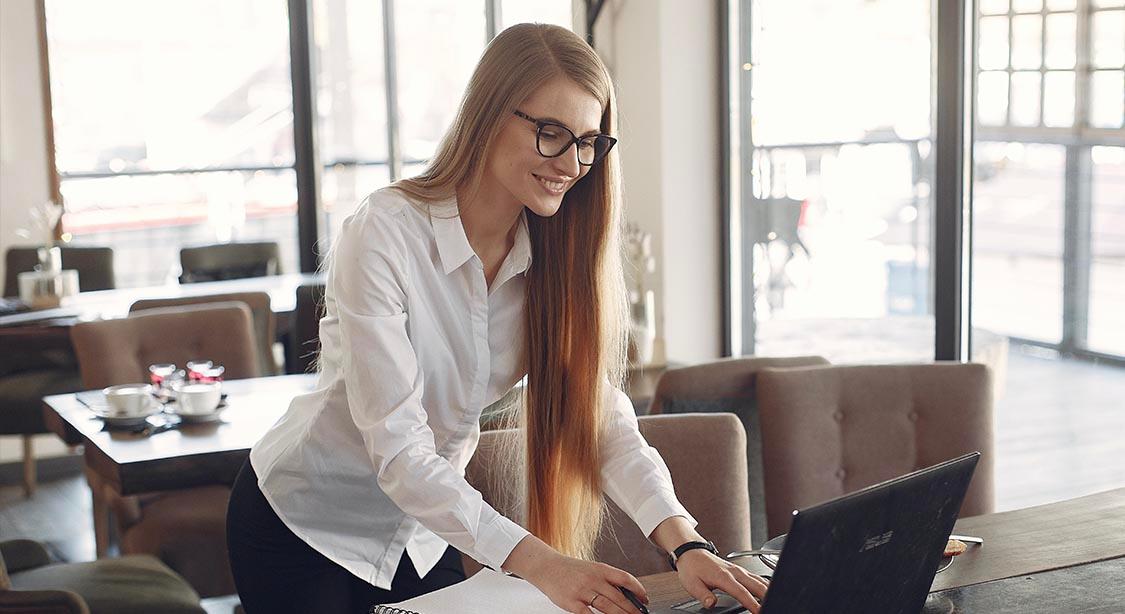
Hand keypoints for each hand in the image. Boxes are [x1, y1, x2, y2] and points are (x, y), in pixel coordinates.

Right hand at [522, 552, 650, 613]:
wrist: (547, 567)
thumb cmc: (570, 569)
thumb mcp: (591, 569)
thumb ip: (606, 580)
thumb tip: (626, 594)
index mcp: (600, 569)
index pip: (625, 578)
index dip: (638, 590)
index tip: (645, 599)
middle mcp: (593, 579)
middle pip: (619, 597)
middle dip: (632, 609)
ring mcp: (582, 591)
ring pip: (607, 607)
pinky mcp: (572, 603)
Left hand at [674, 549, 768, 612]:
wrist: (691, 552)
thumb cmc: (692, 568)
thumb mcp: (692, 584)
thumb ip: (703, 595)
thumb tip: (711, 603)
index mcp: (723, 576)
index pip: (742, 592)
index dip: (752, 603)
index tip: (759, 611)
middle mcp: (734, 571)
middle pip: (757, 585)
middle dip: (767, 597)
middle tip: (773, 607)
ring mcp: (739, 570)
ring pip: (760, 580)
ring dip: (768, 591)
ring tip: (775, 601)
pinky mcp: (740, 570)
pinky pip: (757, 577)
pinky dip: (765, 585)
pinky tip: (769, 592)